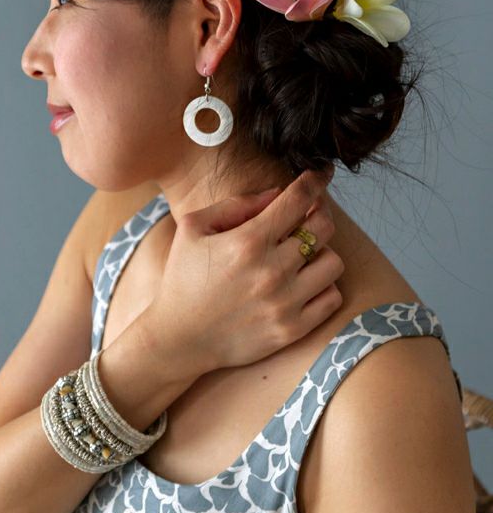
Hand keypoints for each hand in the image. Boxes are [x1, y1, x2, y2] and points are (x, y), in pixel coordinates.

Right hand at [141, 167, 344, 376]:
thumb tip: (277, 194)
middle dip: (317, 215)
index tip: (320, 174)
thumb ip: (236, 205)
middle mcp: (272, 271)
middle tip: (304, 218)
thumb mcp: (193, 229)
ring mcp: (285, 303)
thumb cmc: (183, 277)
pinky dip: (323, 286)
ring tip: (300, 256)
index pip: (298, 199)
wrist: (179, 338)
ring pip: (333, 262)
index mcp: (248, 242)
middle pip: (324, 227)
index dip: (315, 180)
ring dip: (321, 253)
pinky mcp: (292, 329)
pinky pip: (332, 297)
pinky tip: (303, 283)